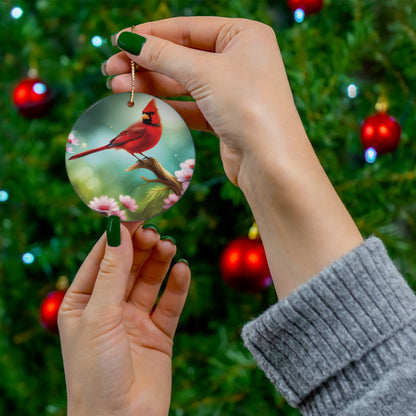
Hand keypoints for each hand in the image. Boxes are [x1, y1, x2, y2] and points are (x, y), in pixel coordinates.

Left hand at [58, 221, 189, 415]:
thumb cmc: (95, 372)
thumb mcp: (99, 315)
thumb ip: (112, 272)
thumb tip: (118, 230)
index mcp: (83, 302)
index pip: (101, 259)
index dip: (118, 236)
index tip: (135, 214)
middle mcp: (109, 308)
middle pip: (128, 267)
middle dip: (141, 248)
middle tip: (155, 232)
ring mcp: (135, 320)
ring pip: (150, 281)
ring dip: (160, 262)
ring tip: (169, 247)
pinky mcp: (159, 333)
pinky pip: (170, 303)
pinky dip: (177, 286)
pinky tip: (182, 270)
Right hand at [104, 17, 300, 186]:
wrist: (270, 161)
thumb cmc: (246, 105)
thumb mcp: (203, 72)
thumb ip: (164, 55)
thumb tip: (128, 40)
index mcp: (244, 35)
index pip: (188, 28)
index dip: (151, 34)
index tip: (118, 41)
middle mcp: (240, 59)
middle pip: (183, 56)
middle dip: (146, 63)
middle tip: (110, 70)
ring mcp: (233, 90)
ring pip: (184, 83)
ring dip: (151, 85)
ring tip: (116, 88)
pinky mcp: (225, 117)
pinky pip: (191, 106)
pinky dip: (167, 106)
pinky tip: (142, 106)